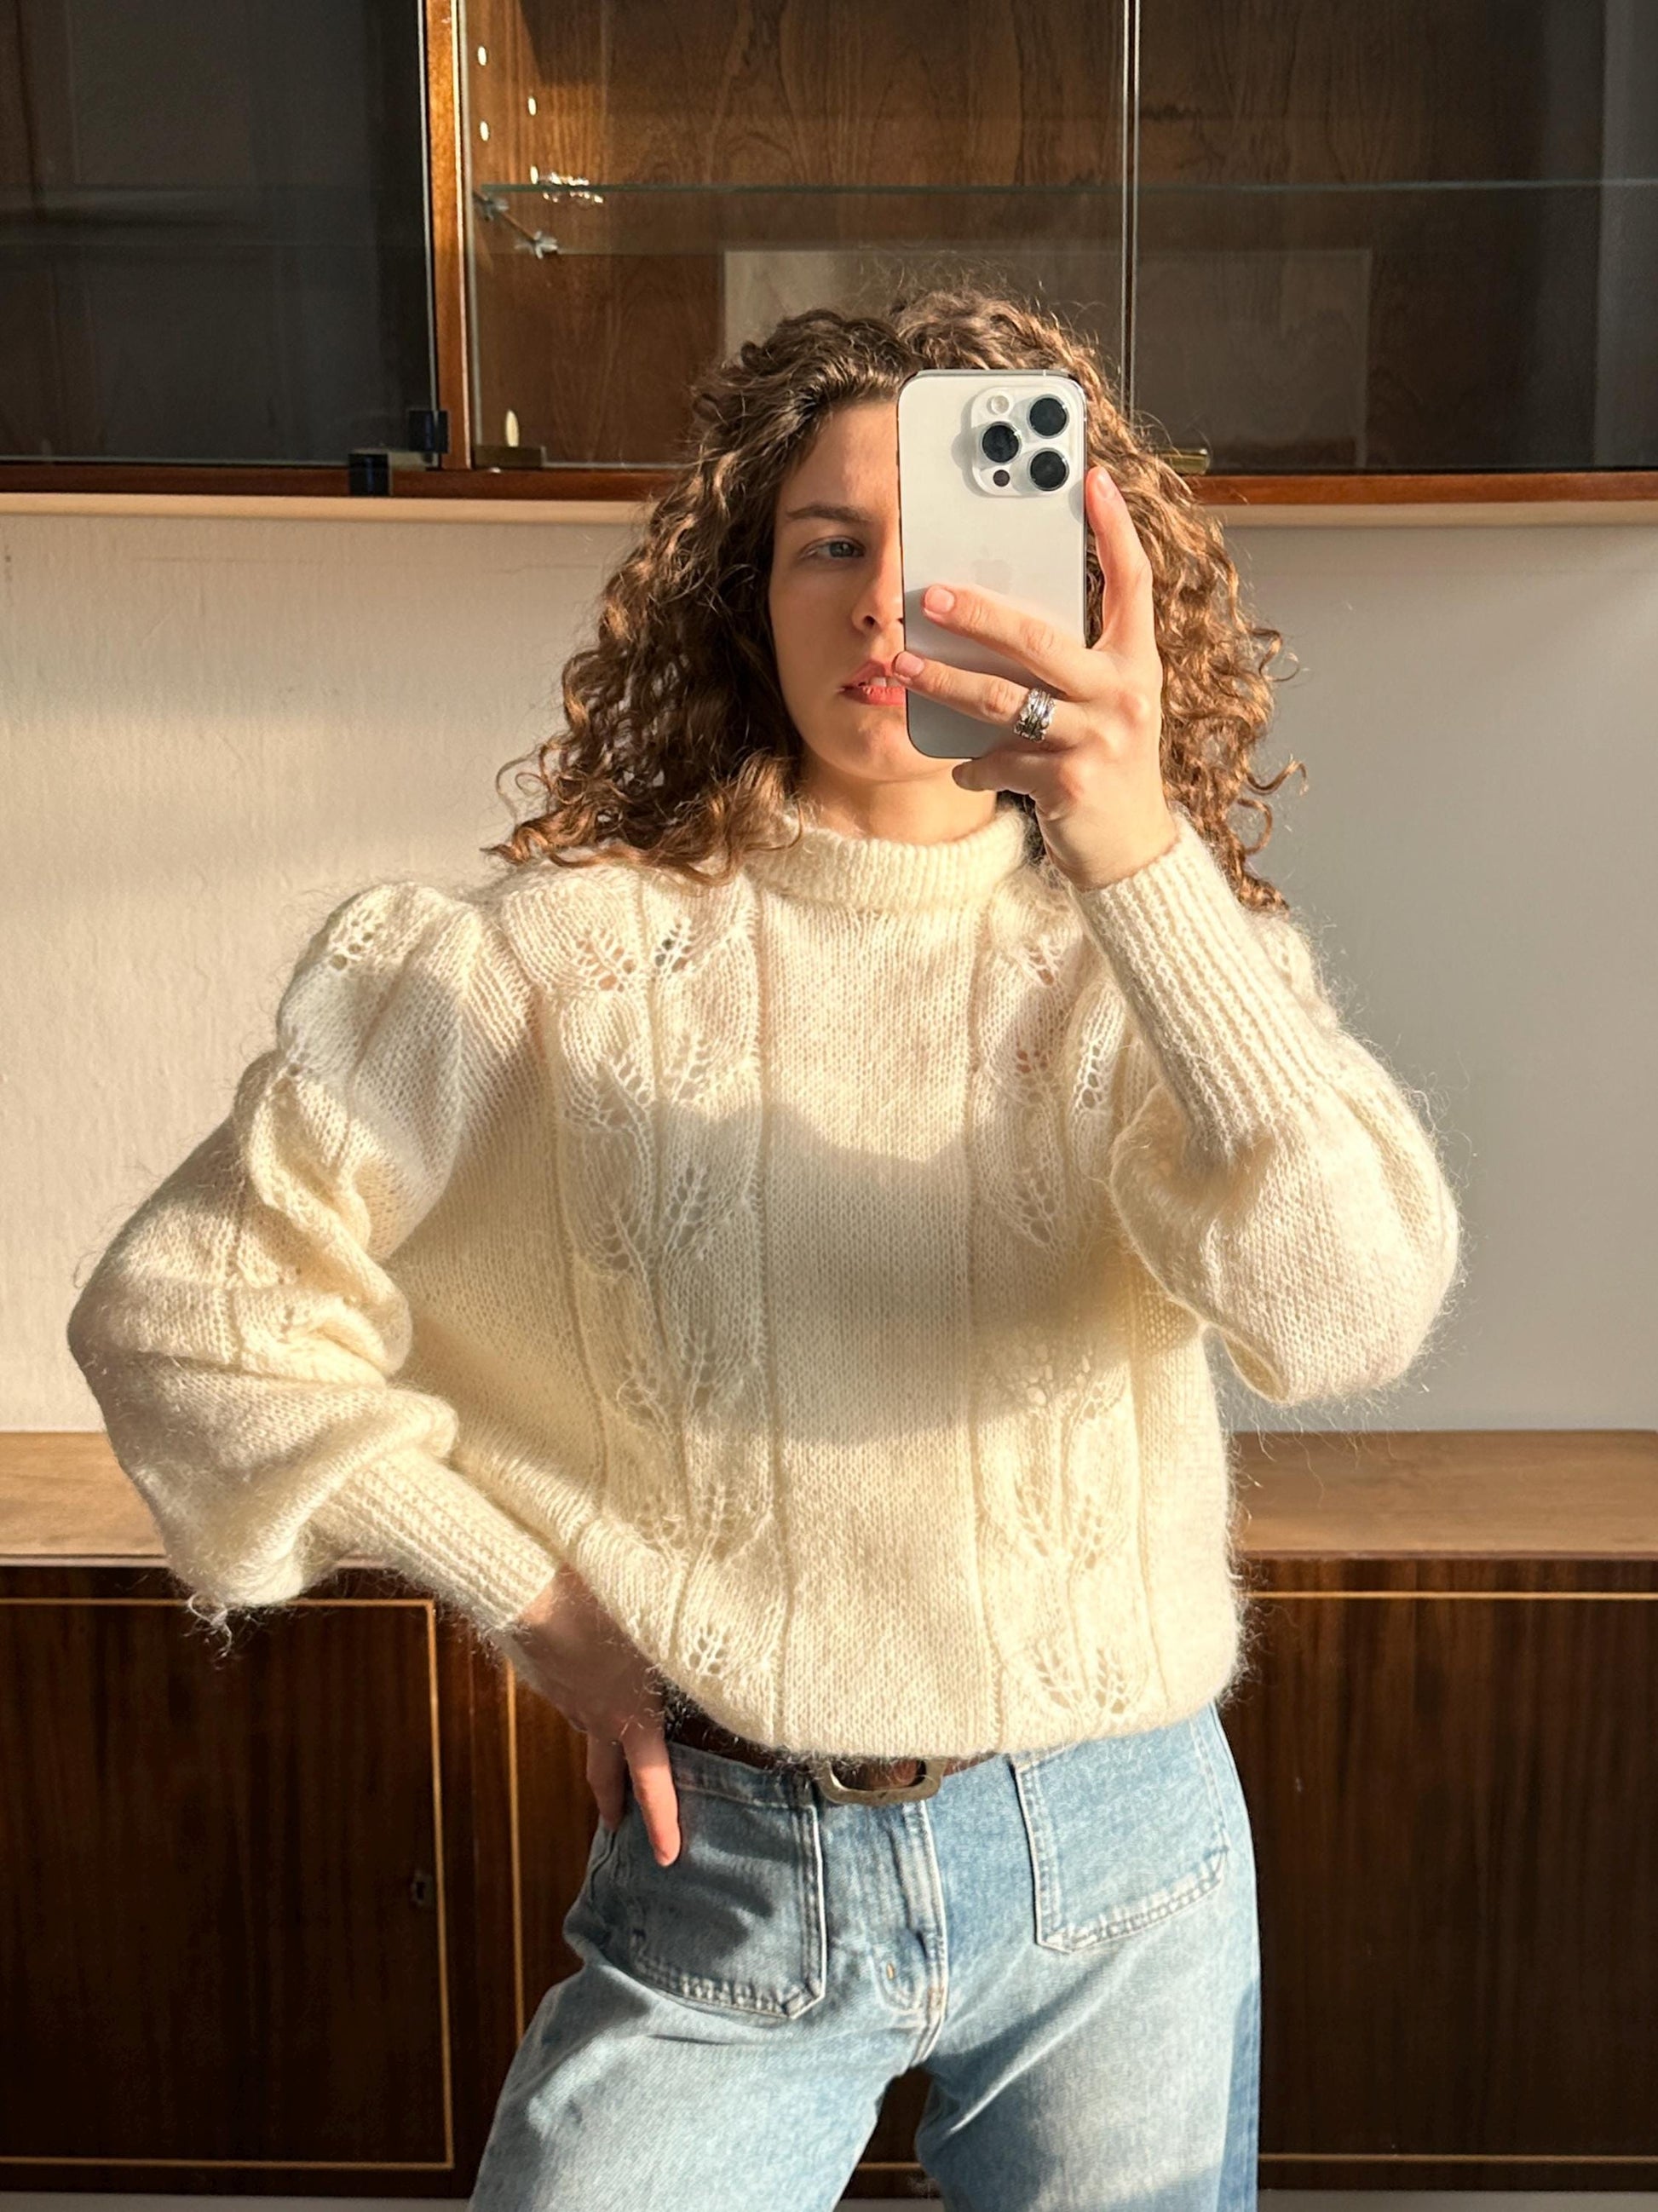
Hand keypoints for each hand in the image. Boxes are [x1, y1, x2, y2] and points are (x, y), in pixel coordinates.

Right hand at [497, 1562, 682, 1865]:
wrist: (528, 1586)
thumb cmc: (602, 1602)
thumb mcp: (663, 1625)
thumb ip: (695, 1650)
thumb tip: (734, 1650)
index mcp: (631, 1715)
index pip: (651, 1782)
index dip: (661, 1822)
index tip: (666, 1858)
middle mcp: (595, 1717)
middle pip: (604, 1773)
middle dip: (611, 1802)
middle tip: (615, 1826)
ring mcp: (565, 1697)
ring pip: (588, 1726)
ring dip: (601, 1737)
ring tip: (613, 1726)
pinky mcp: (544, 1673)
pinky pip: (571, 1693)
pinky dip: (584, 1694)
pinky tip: (589, 1667)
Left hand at [891, 464, 1181, 890]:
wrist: (1130, 850)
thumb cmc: (1107, 764)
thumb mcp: (1106, 703)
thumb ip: (1071, 661)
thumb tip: (997, 616)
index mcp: (1137, 662)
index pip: (1133, 581)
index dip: (1115, 528)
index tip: (1092, 478)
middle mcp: (1125, 694)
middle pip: (1040, 638)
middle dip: (978, 614)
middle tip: (928, 597)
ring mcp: (1099, 739)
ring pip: (1005, 699)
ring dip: (944, 682)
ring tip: (900, 667)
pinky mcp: (1068, 783)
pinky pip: (998, 759)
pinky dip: (970, 761)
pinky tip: (954, 762)